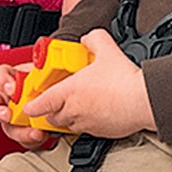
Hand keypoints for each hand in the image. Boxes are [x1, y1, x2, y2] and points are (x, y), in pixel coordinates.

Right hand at [0, 61, 55, 147]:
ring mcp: (17, 116)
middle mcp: (11, 97)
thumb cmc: (60, 79)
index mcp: (14, 78)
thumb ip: (50, 65)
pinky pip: (23, 140)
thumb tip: (60, 59)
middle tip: (6, 115)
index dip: (1, 81)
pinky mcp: (27, 132)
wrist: (73, 98)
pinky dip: (32, 140)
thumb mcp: (55, 69)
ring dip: (18, 131)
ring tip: (34, 132)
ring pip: (7, 127)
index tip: (11, 87)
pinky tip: (43, 137)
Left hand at [21, 28, 153, 141]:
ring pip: (69, 126)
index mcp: (69, 92)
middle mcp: (74, 110)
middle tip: (56, 104)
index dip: (31, 106)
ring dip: (69, 118)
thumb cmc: (124, 80)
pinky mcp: (101, 133)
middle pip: (53, 118)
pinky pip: (88, 131)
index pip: (40, 103)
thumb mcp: (107, 48)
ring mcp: (87, 124)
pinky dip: (88, 124)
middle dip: (52, 112)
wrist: (143, 101)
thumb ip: (93, 39)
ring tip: (78, 108)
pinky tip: (98, 113)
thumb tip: (88, 39)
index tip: (29, 106)